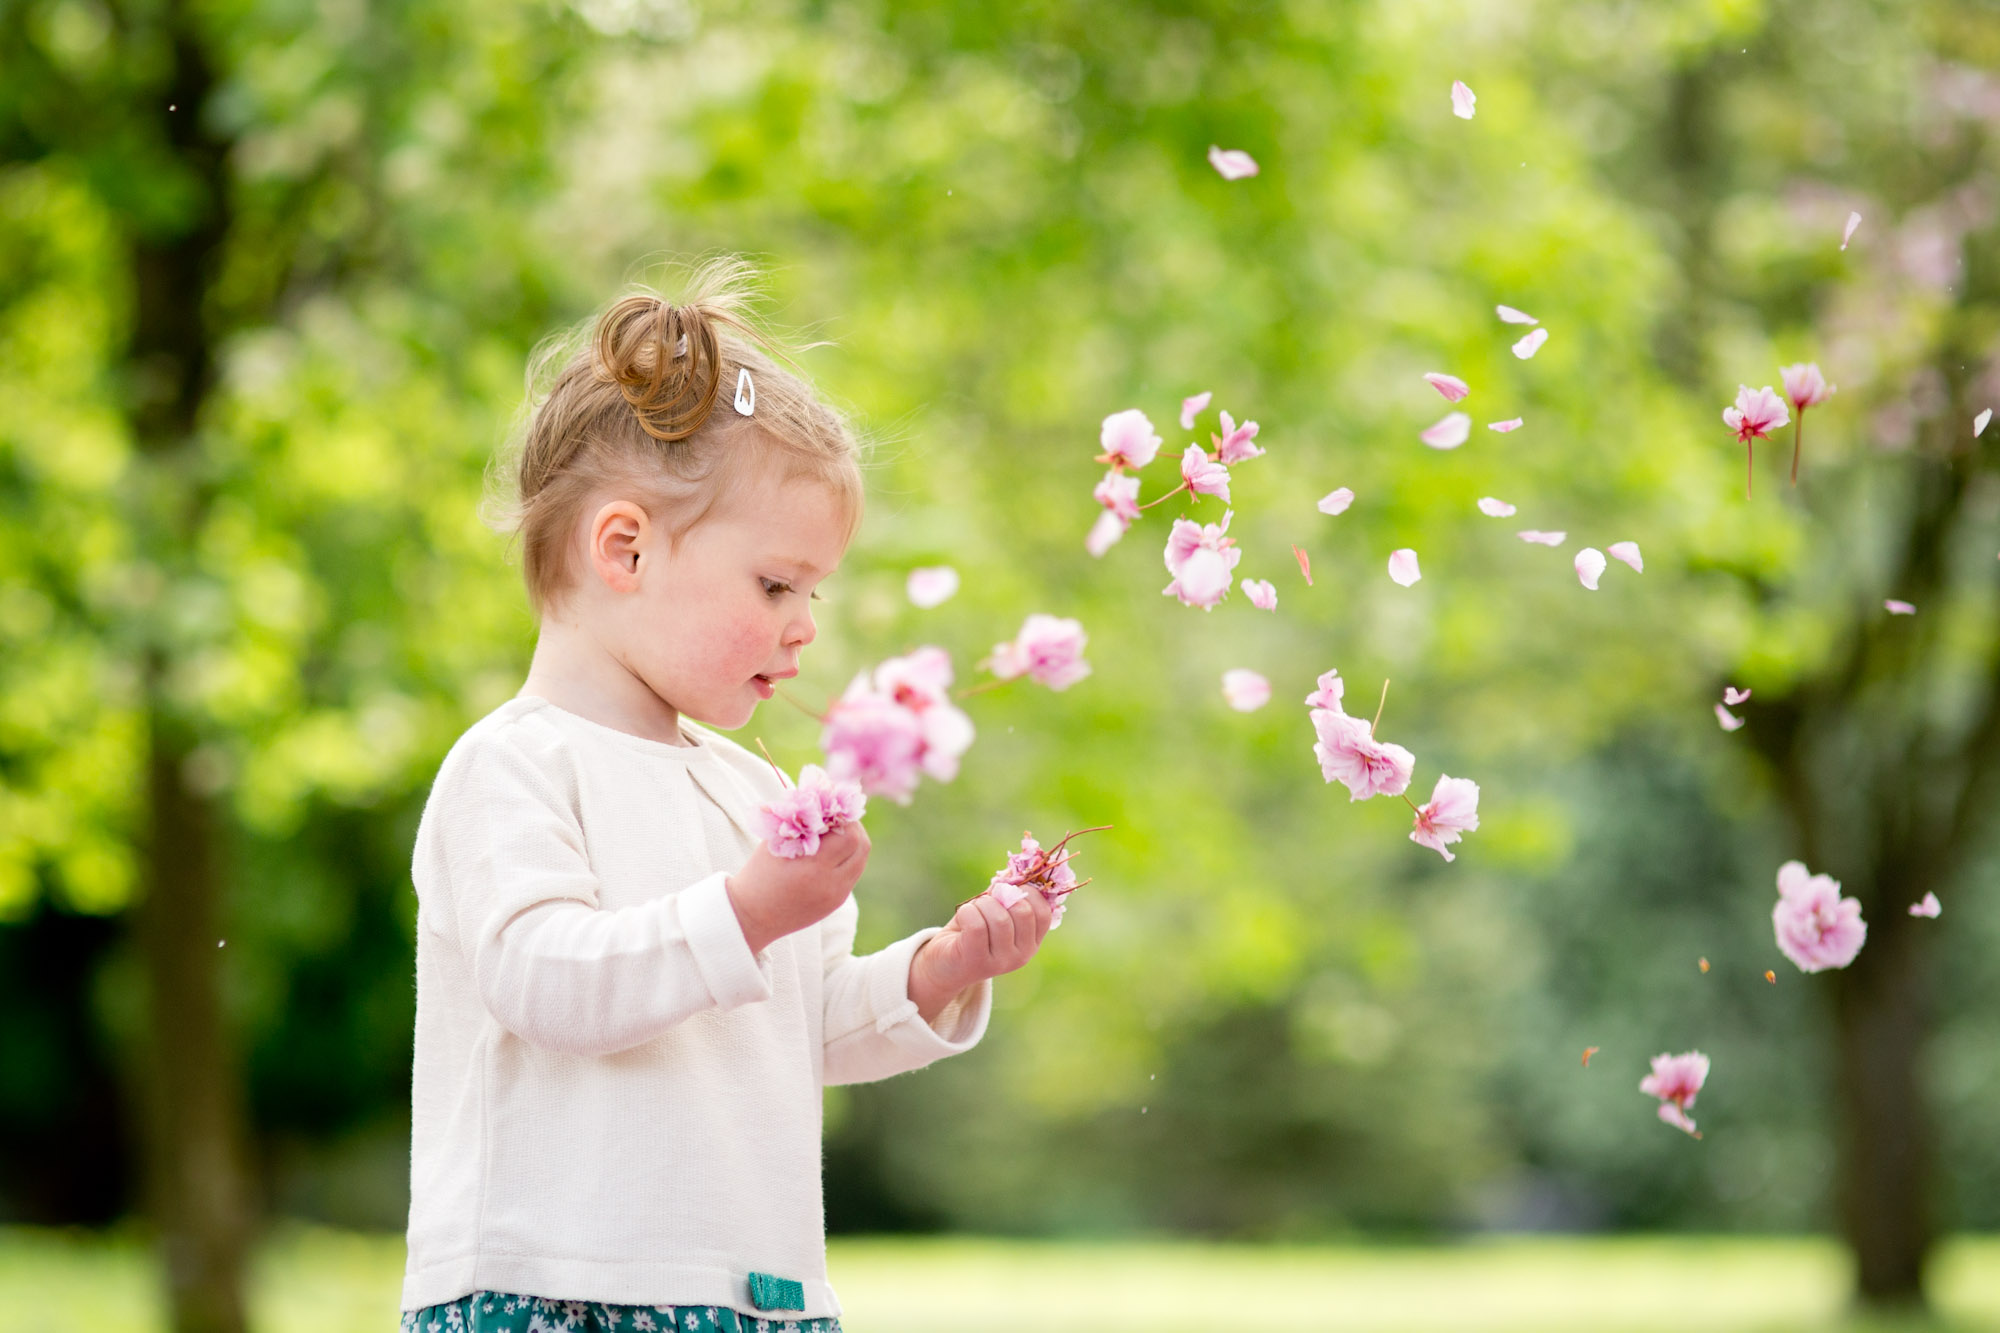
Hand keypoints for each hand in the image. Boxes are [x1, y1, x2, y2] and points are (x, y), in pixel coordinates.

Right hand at [726, 823, 870, 954]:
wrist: (752, 916)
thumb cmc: (759, 873)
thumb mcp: (775, 842)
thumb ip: (801, 821)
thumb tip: (822, 798)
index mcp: (813, 866)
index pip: (848, 835)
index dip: (845, 818)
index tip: (833, 811)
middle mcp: (829, 883)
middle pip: (861, 847)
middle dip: (853, 828)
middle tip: (839, 820)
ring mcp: (835, 896)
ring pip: (860, 861)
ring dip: (853, 844)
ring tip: (836, 835)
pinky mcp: (836, 903)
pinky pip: (852, 875)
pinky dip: (847, 860)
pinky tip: (831, 854)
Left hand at [907, 887, 1053, 1022]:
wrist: (943, 964)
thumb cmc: (972, 932)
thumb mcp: (996, 914)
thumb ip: (1008, 898)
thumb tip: (1012, 876)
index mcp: (1031, 943)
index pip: (1043, 912)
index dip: (1027, 893)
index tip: (1007, 892)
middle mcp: (1022, 956)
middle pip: (1022, 912)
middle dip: (1001, 897)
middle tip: (986, 902)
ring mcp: (1001, 962)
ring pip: (1000, 918)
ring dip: (982, 905)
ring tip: (972, 910)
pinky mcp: (977, 962)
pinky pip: (977, 925)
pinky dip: (967, 912)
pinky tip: (962, 917)